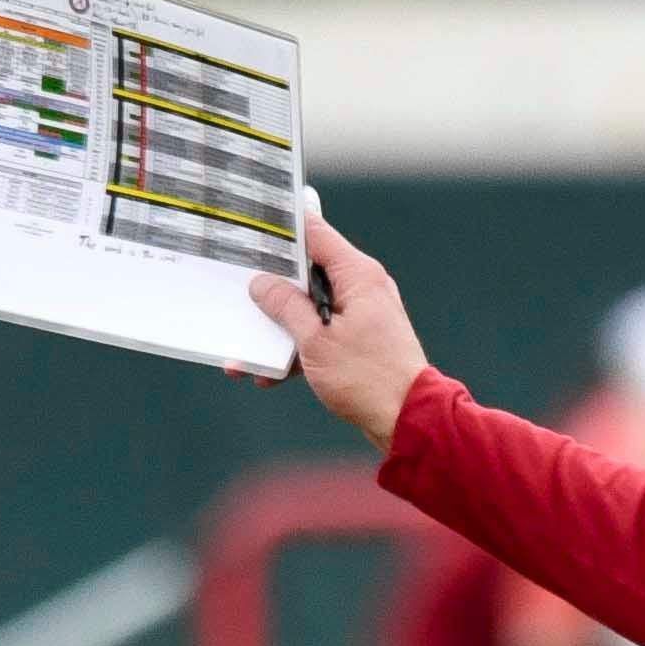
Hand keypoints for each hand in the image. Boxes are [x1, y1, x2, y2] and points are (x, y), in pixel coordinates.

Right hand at [243, 204, 432, 451]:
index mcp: (357, 275)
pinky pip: (320, 334)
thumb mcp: (315, 341)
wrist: (407, 420)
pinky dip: (297, 351)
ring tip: (244, 350)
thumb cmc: (368, 378)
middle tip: (236, 288)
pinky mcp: (359, 340)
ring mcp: (362, 314)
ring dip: (278, 329)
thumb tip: (263, 284)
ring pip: (310, 308)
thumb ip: (286, 307)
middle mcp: (362, 288)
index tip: (253, 224)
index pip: (315, 233)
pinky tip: (267, 375)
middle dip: (271, 287)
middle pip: (308, 273)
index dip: (282, 227)